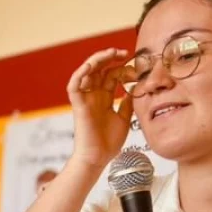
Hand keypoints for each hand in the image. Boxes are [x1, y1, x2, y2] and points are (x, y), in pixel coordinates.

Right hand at [66, 47, 134, 170]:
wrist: (98, 158)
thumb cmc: (109, 143)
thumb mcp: (124, 118)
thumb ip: (128, 103)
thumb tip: (134, 88)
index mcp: (104, 98)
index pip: (112, 75)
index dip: (124, 68)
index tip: (137, 69)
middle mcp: (93, 96)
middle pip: (99, 69)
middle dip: (111, 58)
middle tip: (125, 53)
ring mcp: (85, 99)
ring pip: (87, 72)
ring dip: (97, 60)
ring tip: (111, 53)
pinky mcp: (78, 105)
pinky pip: (74, 86)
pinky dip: (80, 74)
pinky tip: (91, 66)